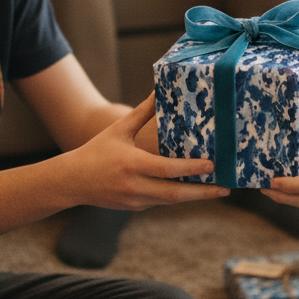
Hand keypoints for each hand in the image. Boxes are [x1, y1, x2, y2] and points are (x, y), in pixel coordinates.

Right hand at [71, 93, 227, 210]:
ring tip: (218, 189)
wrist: (72, 181)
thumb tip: (159, 90)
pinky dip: (178, 196)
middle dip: (203, 193)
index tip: (212, 165)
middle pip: (175, 194)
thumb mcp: (120, 129)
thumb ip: (142, 112)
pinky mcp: (135, 207)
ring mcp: (136, 201)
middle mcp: (136, 186)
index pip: (168, 170)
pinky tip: (194, 189)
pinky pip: (161, 201)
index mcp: (133, 165)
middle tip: (226, 188)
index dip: (191, 169)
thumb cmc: (97, 150)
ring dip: (195, 196)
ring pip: (171, 201)